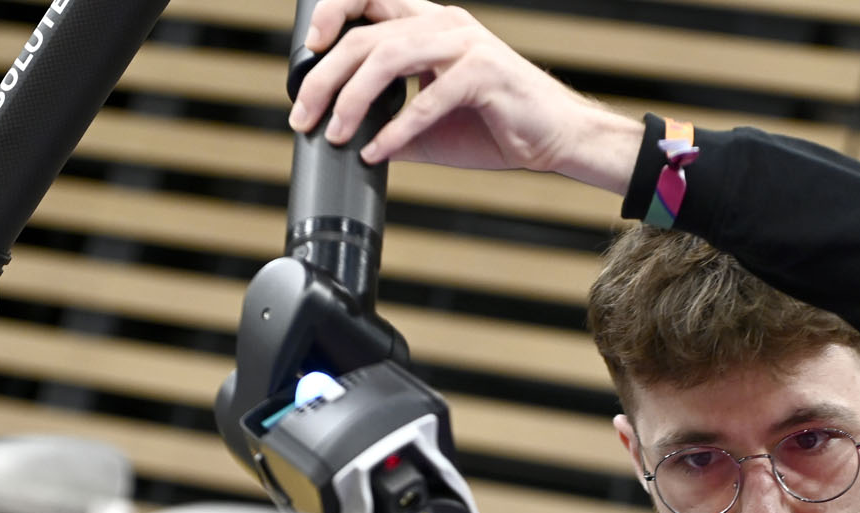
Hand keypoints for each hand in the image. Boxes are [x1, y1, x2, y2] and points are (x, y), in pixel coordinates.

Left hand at [290, 0, 642, 192]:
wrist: (554, 139)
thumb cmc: (493, 125)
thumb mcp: (426, 125)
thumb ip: (386, 121)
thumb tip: (342, 137)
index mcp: (430, 25)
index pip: (370, 0)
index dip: (332, 15)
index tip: (306, 53)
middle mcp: (445, 24)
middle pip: (366, 36)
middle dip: (326, 78)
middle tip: (305, 116)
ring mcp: (465, 43)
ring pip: (389, 59)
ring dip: (354, 101)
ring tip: (337, 135)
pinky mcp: (484, 72)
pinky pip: (427, 99)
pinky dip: (397, 129)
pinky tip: (379, 151)